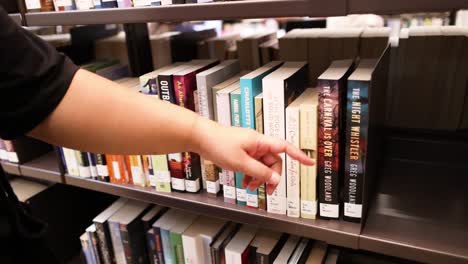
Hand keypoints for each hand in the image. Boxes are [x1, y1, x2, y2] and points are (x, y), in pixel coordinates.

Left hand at [192, 117, 313, 194]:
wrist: (200, 138)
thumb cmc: (219, 144)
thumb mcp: (241, 163)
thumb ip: (260, 172)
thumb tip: (276, 180)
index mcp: (260, 141)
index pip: (285, 147)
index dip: (298, 155)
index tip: (309, 163)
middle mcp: (257, 144)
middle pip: (273, 162)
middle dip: (271, 177)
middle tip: (267, 191)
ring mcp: (249, 148)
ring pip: (261, 166)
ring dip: (258, 178)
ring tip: (250, 187)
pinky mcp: (241, 152)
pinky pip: (252, 165)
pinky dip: (250, 175)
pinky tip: (244, 182)